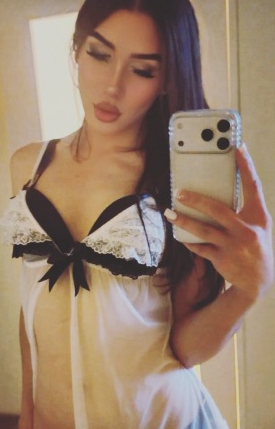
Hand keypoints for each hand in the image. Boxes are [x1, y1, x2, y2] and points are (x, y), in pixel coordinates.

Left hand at [165, 144, 273, 302]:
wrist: (258, 281)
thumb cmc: (254, 245)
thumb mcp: (256, 226)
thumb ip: (242, 210)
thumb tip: (216, 190)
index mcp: (259, 216)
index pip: (253, 186)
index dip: (246, 166)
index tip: (237, 147)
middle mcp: (247, 229)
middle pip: (218, 209)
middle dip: (196, 200)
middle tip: (179, 192)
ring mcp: (234, 245)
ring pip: (203, 230)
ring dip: (183, 221)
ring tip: (169, 213)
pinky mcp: (222, 258)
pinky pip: (199, 247)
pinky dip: (188, 241)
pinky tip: (179, 235)